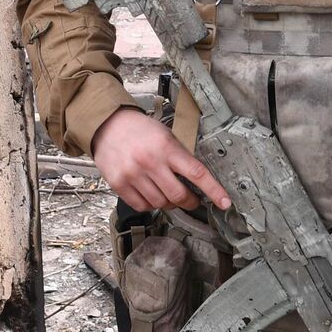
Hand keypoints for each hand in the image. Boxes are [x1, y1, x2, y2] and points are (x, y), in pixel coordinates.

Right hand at [89, 107, 231, 212]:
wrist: (107, 125)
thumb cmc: (139, 129)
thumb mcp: (165, 135)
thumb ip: (180, 156)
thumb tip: (197, 180)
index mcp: (166, 147)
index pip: (197, 173)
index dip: (213, 191)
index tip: (224, 202)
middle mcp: (150, 162)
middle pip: (178, 195)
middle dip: (189, 202)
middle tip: (191, 200)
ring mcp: (133, 174)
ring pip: (160, 203)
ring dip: (168, 203)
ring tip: (166, 193)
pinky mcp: (119, 184)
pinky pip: (142, 206)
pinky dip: (150, 204)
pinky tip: (150, 194)